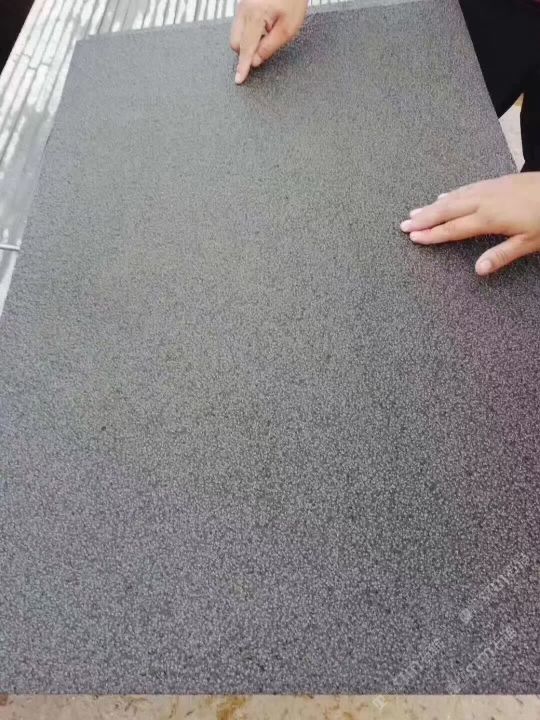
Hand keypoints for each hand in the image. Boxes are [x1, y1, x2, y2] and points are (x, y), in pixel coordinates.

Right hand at [230, 0, 307, 83]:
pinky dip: (249, 30)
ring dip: (248, 40)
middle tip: (265, 45)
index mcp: (255, 17)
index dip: (243, 66)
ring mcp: (241, 5)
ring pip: (236, 33)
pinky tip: (264, 24)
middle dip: (246, 51)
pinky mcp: (243, 3)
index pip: (245, 49)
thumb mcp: (288, 28)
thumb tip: (256, 61)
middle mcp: (244, 10)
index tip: (239, 79)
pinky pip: (240, 24)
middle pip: (235, 42)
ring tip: (269, 30)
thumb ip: (270, 47)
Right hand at [400, 173, 539, 274]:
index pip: (453, 228)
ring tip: (416, 211)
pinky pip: (467, 188)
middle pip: (447, 209)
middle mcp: (485, 200)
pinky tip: (445, 196)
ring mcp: (491, 188)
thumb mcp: (529, 242)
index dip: (432, 234)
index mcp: (490, 217)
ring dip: (433, 205)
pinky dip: (452, 194)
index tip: (414, 238)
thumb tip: (479, 270)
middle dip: (424, 218)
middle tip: (403, 224)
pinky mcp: (499, 181)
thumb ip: (502, 255)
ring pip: (455, 196)